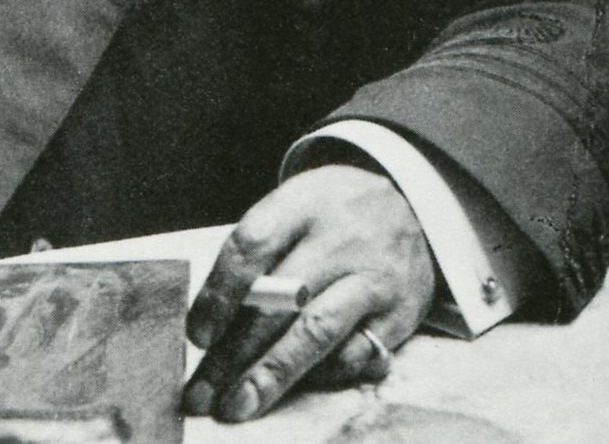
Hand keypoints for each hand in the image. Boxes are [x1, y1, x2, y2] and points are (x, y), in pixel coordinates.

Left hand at [183, 164, 435, 422]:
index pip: (251, 247)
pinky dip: (320, 376)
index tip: (196, 335)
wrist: (412, 209)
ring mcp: (372, 280)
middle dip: (233, 354)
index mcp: (302, 204)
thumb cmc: (331, 214)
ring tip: (238, 405)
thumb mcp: (294, 205)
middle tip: (201, 392)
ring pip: (315, 334)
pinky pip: (355, 356)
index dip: (219, 293)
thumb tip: (215, 321)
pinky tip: (295, 388)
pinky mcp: (400, 316)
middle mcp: (339, 241)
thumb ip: (261, 253)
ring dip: (272, 376)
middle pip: (278, 302)